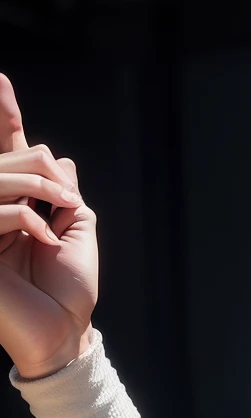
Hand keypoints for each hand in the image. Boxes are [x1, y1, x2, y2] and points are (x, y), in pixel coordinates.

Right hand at [0, 73, 97, 378]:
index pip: (4, 152)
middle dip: (38, 164)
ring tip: (63, 209)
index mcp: (12, 207)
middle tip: (66, 196)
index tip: (0, 80)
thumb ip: (64, 193)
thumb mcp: (76, 232)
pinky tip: (46, 234)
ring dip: (37, 185)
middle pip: (3, 157)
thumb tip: (58, 158)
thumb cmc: (69, 292)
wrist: (64, 337)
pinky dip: (28, 216)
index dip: (4, 116)